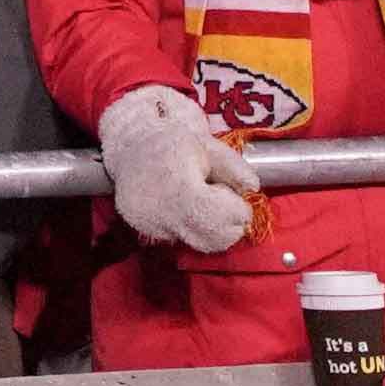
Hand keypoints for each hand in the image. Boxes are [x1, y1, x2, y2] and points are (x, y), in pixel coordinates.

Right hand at [96, 86, 258, 256]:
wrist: (131, 146)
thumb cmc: (173, 143)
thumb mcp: (206, 145)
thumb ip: (232, 165)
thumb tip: (253, 186)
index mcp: (174, 179)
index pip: (212, 212)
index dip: (235, 212)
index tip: (241, 204)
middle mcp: (157, 206)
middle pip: (207, 235)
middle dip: (230, 226)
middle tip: (230, 206)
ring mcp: (148, 221)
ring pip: (197, 242)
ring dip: (214, 231)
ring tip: (208, 206)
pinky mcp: (144, 229)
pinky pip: (181, 238)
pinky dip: (193, 228)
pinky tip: (188, 210)